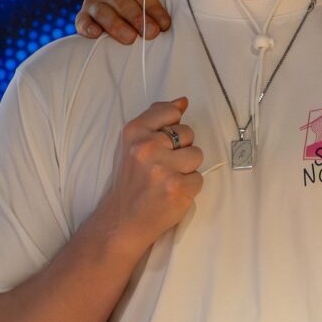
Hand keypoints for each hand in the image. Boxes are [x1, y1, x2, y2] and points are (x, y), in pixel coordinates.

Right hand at [75, 0, 183, 43]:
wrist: (124, 13)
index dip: (153, 7)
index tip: (164, 25)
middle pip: (122, 2)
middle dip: (138, 18)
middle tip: (151, 33)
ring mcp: (93, 1)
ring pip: (103, 12)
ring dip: (117, 25)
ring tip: (131, 38)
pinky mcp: (82, 16)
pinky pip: (81, 21)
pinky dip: (87, 27)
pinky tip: (96, 34)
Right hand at [91, 97, 203, 254]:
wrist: (123, 221)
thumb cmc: (132, 181)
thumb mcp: (135, 144)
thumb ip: (157, 119)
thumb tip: (183, 101)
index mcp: (134, 132)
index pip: (169, 111)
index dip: (172, 127)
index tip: (162, 142)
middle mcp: (147, 147)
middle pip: (188, 133)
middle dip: (180, 149)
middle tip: (161, 167)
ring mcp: (163, 169)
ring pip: (197, 155)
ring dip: (187, 168)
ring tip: (168, 179)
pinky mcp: (178, 189)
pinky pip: (199, 178)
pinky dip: (189, 187)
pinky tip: (172, 193)